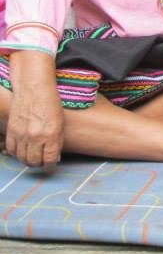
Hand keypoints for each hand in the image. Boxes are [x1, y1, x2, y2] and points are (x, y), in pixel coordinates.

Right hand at [5, 51, 63, 171]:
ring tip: (32, 156)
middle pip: (33, 162)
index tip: (51, 164)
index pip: (49, 160)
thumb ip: (57, 140)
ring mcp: (22, 134)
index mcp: (51, 134)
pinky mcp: (11, 131)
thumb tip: (54, 157)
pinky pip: (11, 150)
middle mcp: (35, 137)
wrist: (34, 89)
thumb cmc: (51, 103)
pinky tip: (22, 149)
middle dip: (38, 164)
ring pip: (22, 158)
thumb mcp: (60, 122)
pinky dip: (16, 153)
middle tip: (41, 161)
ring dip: (27, 160)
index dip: (50, 164)